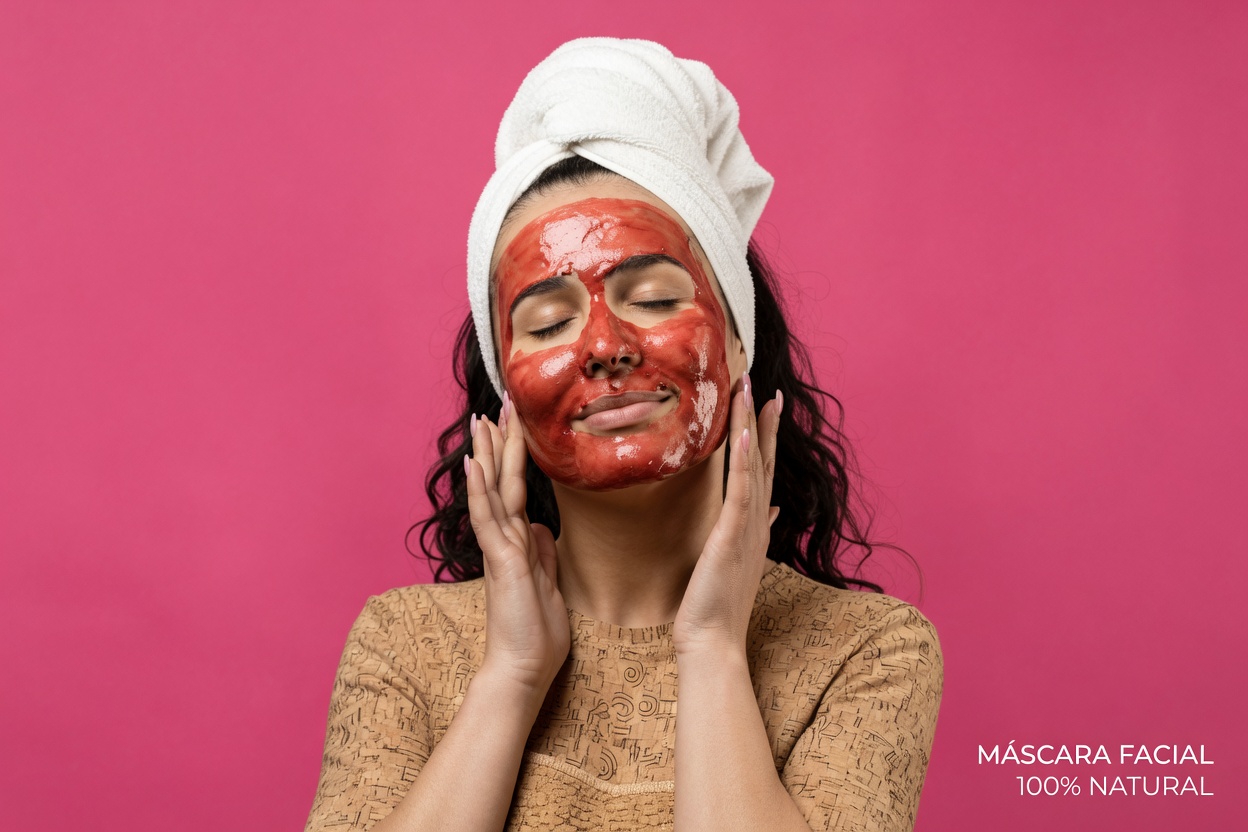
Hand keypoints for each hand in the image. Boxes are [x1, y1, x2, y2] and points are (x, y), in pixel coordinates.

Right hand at [465, 393, 570, 700]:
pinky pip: (488, 519)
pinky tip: (475, 464)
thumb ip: (543, 556)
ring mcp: (500, 549)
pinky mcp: (501, 562)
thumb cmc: (537, 636)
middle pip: (502, 481)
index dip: (515, 456)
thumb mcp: (549, 586)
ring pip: (492, 491)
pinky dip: (481, 490)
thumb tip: (543, 531)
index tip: (516, 424)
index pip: (516, 489)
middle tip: (501, 403)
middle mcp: (505, 541)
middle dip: (501, 442)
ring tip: (483, 419)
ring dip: (488, 454)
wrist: (523, 671)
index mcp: (518, 544)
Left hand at [673, 374, 781, 655]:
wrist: (713, 643)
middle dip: (764, 420)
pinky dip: (746, 461)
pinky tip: (745, 434)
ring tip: (752, 390)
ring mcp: (747, 528)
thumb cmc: (717, 606)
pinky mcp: (732, 537)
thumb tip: (770, 507)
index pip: (764, 470)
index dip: (766, 435)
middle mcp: (756, 522)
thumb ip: (754, 530)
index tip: (766, 403)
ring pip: (756, 467)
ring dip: (754, 426)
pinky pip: (742, 492)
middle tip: (763, 383)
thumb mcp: (737, 560)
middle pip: (766, 460)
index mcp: (755, 526)